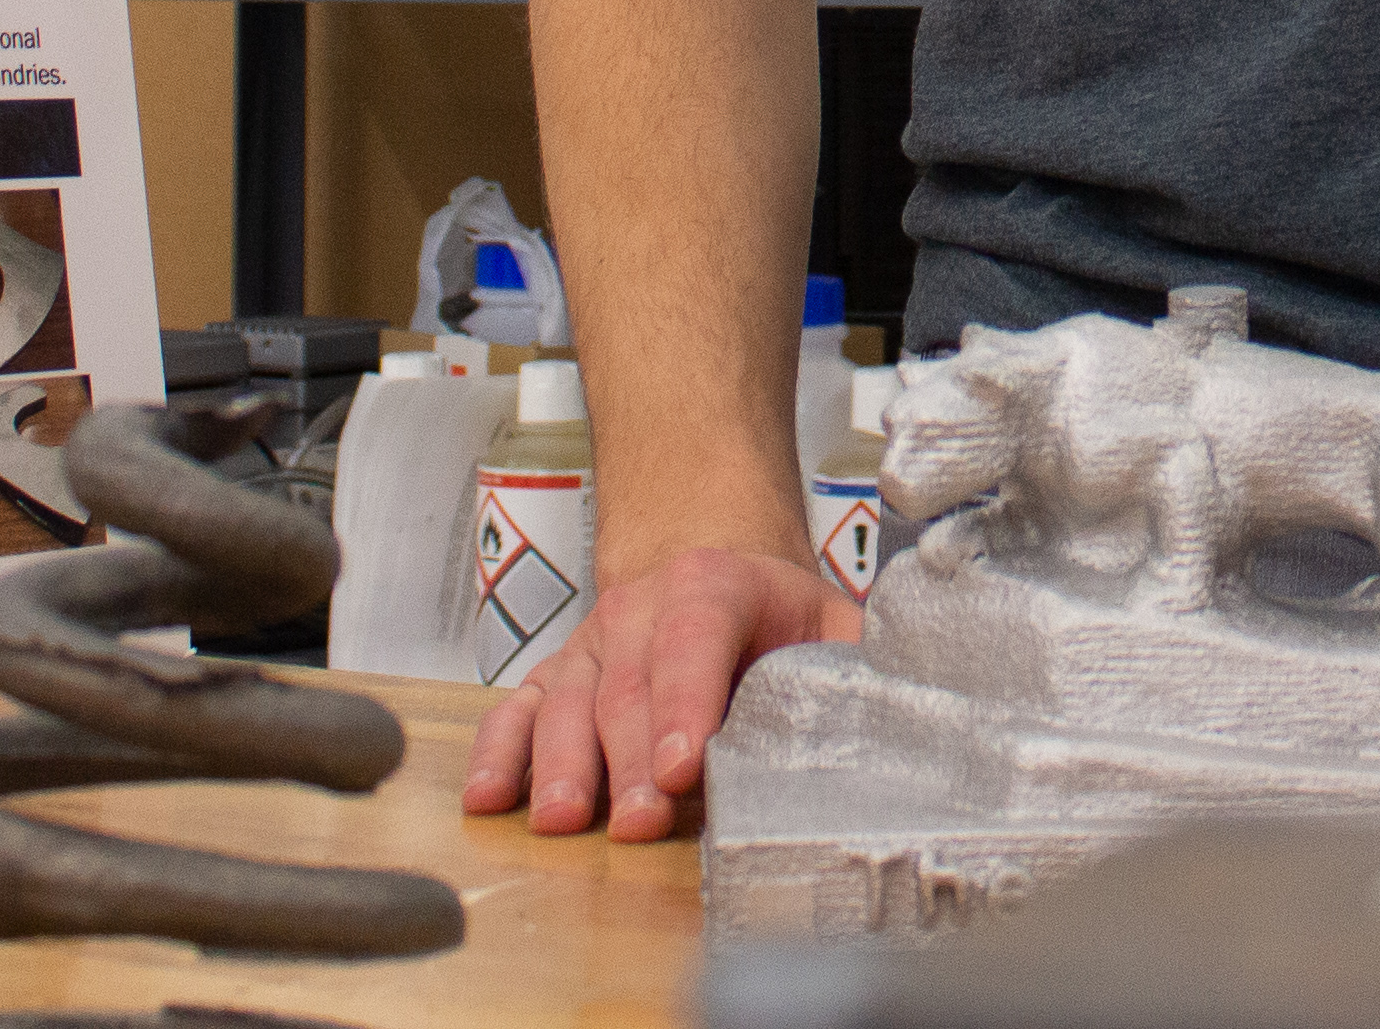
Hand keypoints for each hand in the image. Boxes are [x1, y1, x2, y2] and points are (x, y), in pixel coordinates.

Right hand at [459, 542, 859, 840]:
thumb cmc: (772, 609)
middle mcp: (637, 610)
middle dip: (631, 762)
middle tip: (638, 821)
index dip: (688, 704)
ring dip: (561, 765)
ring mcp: (588, 644)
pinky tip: (489, 797)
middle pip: (627, 688)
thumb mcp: (828, 617)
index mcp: (712, 586)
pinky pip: (515, 710)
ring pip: (565, 701)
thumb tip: (890, 711)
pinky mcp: (553, 677)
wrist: (706, 556)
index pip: (695, 640)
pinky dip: (498, 752)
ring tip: (563, 820)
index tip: (686, 766)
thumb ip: (853, 661)